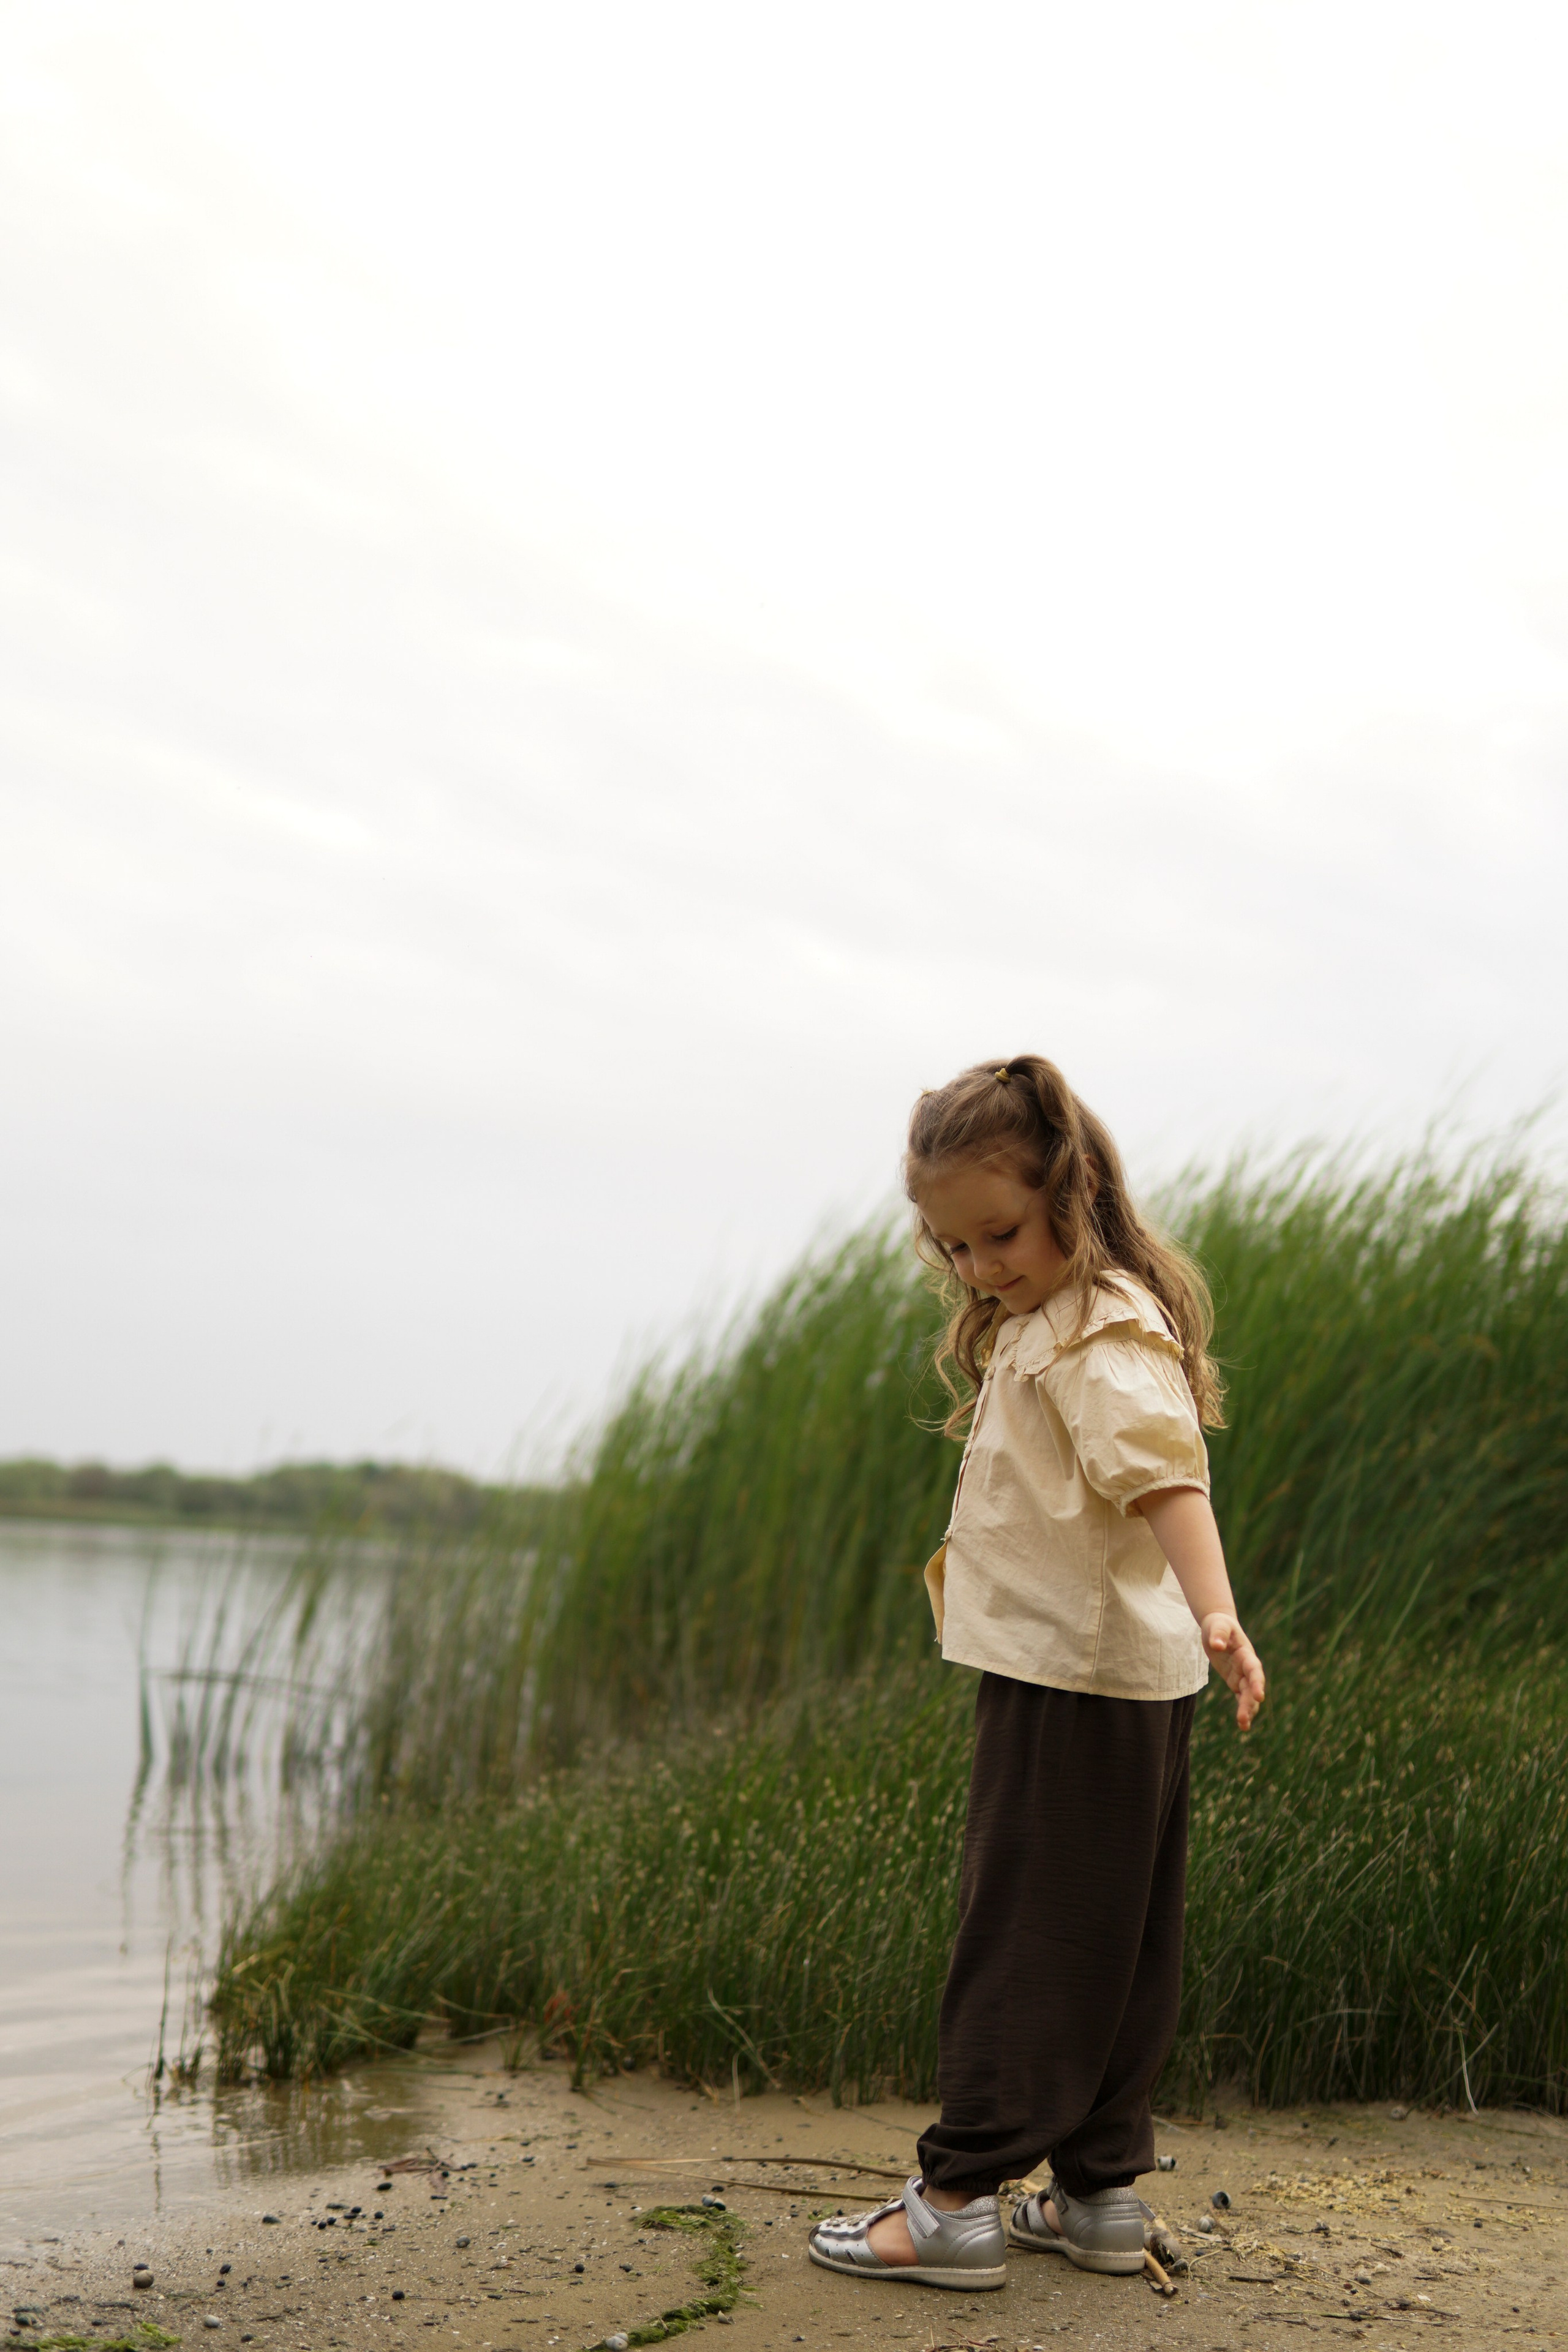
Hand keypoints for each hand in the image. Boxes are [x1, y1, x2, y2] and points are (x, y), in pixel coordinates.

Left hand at [1200, 1612, 1264, 1730]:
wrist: (1218, 1626)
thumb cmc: (1218, 1624)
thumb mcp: (1217, 1625)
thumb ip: (1218, 1634)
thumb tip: (1217, 1645)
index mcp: (1246, 1654)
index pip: (1254, 1670)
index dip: (1257, 1683)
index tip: (1259, 1696)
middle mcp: (1247, 1667)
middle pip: (1251, 1687)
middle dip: (1249, 1703)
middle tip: (1243, 1719)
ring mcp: (1242, 1675)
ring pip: (1248, 1696)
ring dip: (1247, 1710)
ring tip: (1244, 1726)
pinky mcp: (1235, 1681)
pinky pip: (1240, 1697)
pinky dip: (1242, 1709)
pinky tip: (1243, 1725)